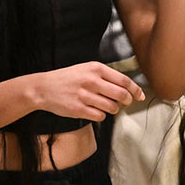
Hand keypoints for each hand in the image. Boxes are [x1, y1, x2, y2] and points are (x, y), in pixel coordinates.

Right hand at [29, 62, 144, 121]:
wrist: (43, 88)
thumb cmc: (67, 78)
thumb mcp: (86, 69)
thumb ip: (106, 76)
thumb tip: (127, 88)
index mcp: (95, 68)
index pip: (124, 80)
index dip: (135, 90)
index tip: (140, 95)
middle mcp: (91, 81)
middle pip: (121, 94)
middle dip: (127, 101)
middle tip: (124, 102)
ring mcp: (84, 95)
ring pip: (112, 107)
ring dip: (113, 109)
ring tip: (105, 105)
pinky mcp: (78, 109)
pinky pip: (100, 116)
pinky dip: (101, 115)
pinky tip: (94, 110)